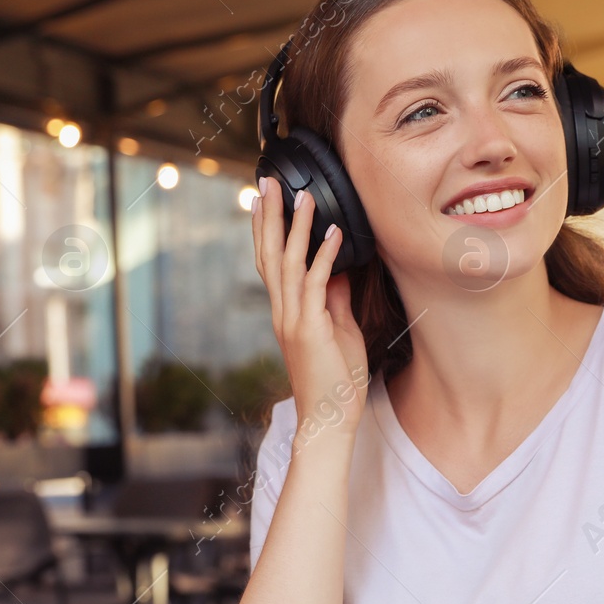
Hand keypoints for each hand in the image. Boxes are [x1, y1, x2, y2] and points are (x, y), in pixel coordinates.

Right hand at [253, 177, 369, 439]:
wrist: (329, 420)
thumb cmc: (336, 382)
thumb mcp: (338, 330)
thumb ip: (334, 298)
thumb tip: (337, 267)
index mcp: (286, 312)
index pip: (271, 262)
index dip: (266, 230)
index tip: (266, 200)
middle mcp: (283, 312)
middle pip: (271, 255)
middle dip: (269, 217)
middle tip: (268, 182)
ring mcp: (293, 321)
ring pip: (289, 264)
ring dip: (296, 227)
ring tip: (302, 196)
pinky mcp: (310, 330)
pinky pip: (315, 285)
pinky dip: (324, 256)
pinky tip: (334, 233)